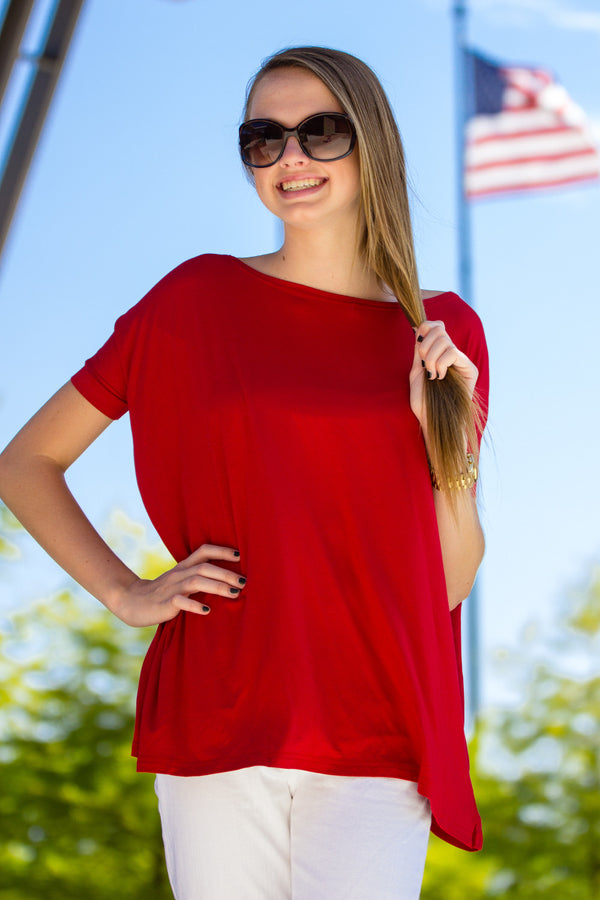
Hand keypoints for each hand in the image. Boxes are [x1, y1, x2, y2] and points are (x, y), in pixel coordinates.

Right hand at [111, 544, 245, 626]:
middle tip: (244, 581)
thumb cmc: (161, 593)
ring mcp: (171, 588)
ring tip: (234, 593)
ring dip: (217, 586)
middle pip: (205, 567)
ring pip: (196, 582)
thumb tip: (227, 582)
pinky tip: (207, 611)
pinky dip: (194, 605)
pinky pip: (180, 602)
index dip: (221, 550)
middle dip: (226, 573)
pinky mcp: (164, 603)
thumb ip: (198, 578)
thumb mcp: (179, 581)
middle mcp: (179, 574)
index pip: (203, 551)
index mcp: (183, 567)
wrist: (131, 601)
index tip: (239, 555)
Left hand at [409, 320, 478, 428]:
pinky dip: (441, 364)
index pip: (435, 325)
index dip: (424, 330)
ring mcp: (462, 361)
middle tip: (424, 366)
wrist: (431, 421)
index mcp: (439, 352)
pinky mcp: (470, 369)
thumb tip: (418, 326)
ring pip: (445, 340)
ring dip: (431, 358)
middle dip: (425, 346)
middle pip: (439, 329)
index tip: (418, 350)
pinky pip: (453, 352)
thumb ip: (419, 350)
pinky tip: (440, 377)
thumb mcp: (416, 370)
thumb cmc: (423, 401)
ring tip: (431, 375)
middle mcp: (452, 354)